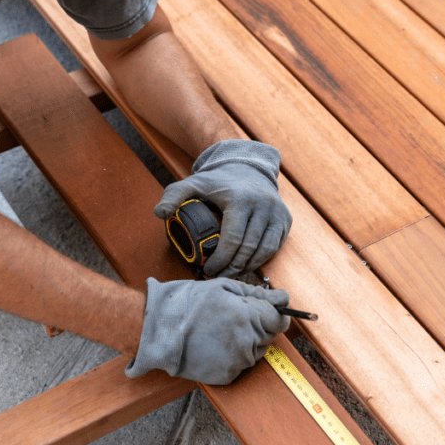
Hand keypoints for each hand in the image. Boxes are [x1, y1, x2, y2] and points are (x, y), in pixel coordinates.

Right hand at [125, 277, 290, 384]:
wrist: (155, 331)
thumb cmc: (185, 304)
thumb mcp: (221, 287)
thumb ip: (256, 294)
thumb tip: (283, 298)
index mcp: (247, 317)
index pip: (280, 319)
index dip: (275, 312)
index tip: (266, 308)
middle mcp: (246, 343)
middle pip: (269, 335)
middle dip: (258, 325)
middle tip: (233, 316)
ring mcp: (236, 362)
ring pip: (256, 351)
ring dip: (247, 340)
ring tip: (220, 329)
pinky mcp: (226, 376)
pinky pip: (241, 364)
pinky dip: (233, 355)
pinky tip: (214, 344)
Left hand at [155, 140, 291, 276]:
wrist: (248, 168)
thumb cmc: (219, 181)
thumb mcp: (193, 184)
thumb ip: (174, 196)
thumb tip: (160, 213)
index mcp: (240, 199)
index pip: (232, 239)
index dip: (221, 260)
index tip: (209, 269)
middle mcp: (263, 205)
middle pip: (248, 248)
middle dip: (232, 267)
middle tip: (218, 276)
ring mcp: (277, 213)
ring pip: (264, 251)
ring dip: (247, 267)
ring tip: (231, 273)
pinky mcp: (285, 220)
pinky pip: (274, 247)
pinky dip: (261, 260)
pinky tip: (246, 265)